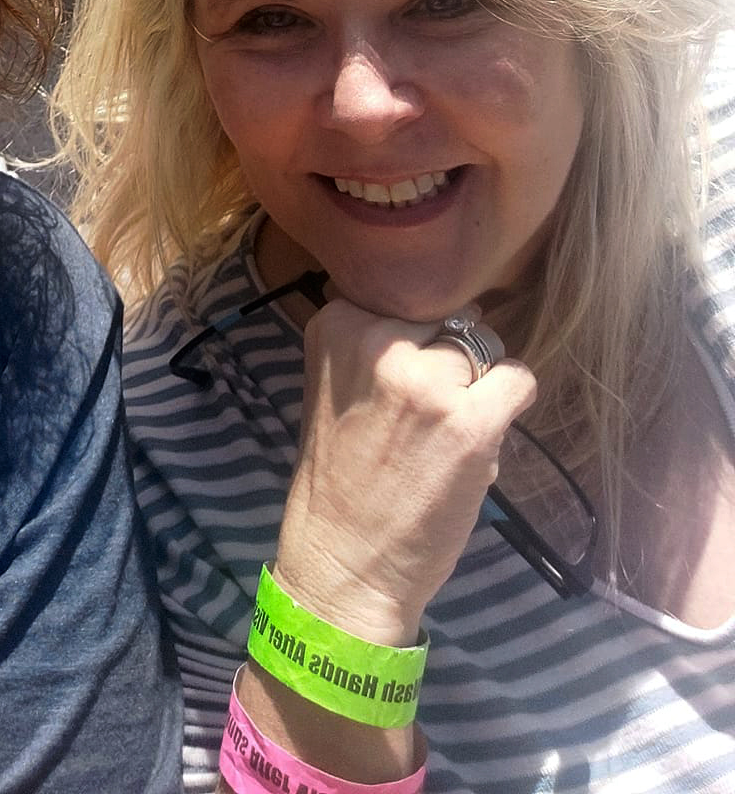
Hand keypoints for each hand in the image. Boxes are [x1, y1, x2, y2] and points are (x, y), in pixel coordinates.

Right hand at [275, 300, 535, 645]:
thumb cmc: (339, 477)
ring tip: (450, 426)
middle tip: (427, 408)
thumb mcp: (334, 385)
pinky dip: (510, 400)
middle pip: (444, 315)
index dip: (412, 332)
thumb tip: (447, 312)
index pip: (401, 291)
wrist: (344, 561)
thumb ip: (373, 343)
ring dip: (477, 380)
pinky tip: (483, 432)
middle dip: (445, 354)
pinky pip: (518, 378)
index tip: (400, 369)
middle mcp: (378, 341)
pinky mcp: (472, 422)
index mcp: (336, 324)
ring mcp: (427, 381)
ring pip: (482, 344)